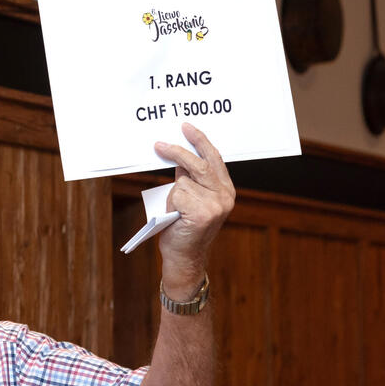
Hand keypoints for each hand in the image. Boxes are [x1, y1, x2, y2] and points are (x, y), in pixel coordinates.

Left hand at [154, 123, 235, 297]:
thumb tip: (178, 159)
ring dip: (173, 193)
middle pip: (199, 164)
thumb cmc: (183, 228)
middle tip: (159, 145)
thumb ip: (191, 181)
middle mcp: (225, 196)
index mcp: (225, 190)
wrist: (184, 257)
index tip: (186, 127)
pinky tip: (175, 217)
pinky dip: (171, 203)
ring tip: (175, 211)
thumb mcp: (191, 200)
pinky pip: (178, 194)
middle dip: (177, 152)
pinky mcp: (202, 213)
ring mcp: (215, 204)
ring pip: (183, 181)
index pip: (214, 158)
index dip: (200, 142)